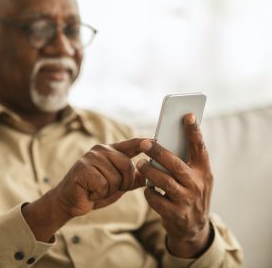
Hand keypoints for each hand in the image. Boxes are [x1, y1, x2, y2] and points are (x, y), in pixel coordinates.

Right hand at [55, 138, 145, 217]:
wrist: (69, 201)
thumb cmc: (94, 191)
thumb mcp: (117, 185)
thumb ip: (132, 179)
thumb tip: (149, 175)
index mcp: (110, 151)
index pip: (131, 144)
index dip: (144, 143)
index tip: (157, 141)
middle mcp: (100, 151)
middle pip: (127, 165)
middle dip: (124, 183)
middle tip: (110, 189)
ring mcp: (91, 158)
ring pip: (115, 177)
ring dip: (109, 190)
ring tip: (97, 190)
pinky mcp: (83, 168)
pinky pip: (103, 184)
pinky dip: (99, 194)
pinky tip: (90, 192)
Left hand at [136, 114, 212, 257]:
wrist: (194, 228)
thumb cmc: (190, 194)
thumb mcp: (194, 179)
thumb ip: (184, 163)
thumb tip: (162, 142)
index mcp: (203, 172)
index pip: (200, 148)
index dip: (194, 132)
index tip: (187, 115)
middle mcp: (197, 185)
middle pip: (176, 164)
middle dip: (158, 152)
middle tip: (144, 143)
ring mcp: (187, 200)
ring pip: (164, 181)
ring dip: (149, 171)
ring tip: (141, 164)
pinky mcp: (175, 214)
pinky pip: (155, 198)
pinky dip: (148, 191)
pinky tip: (147, 188)